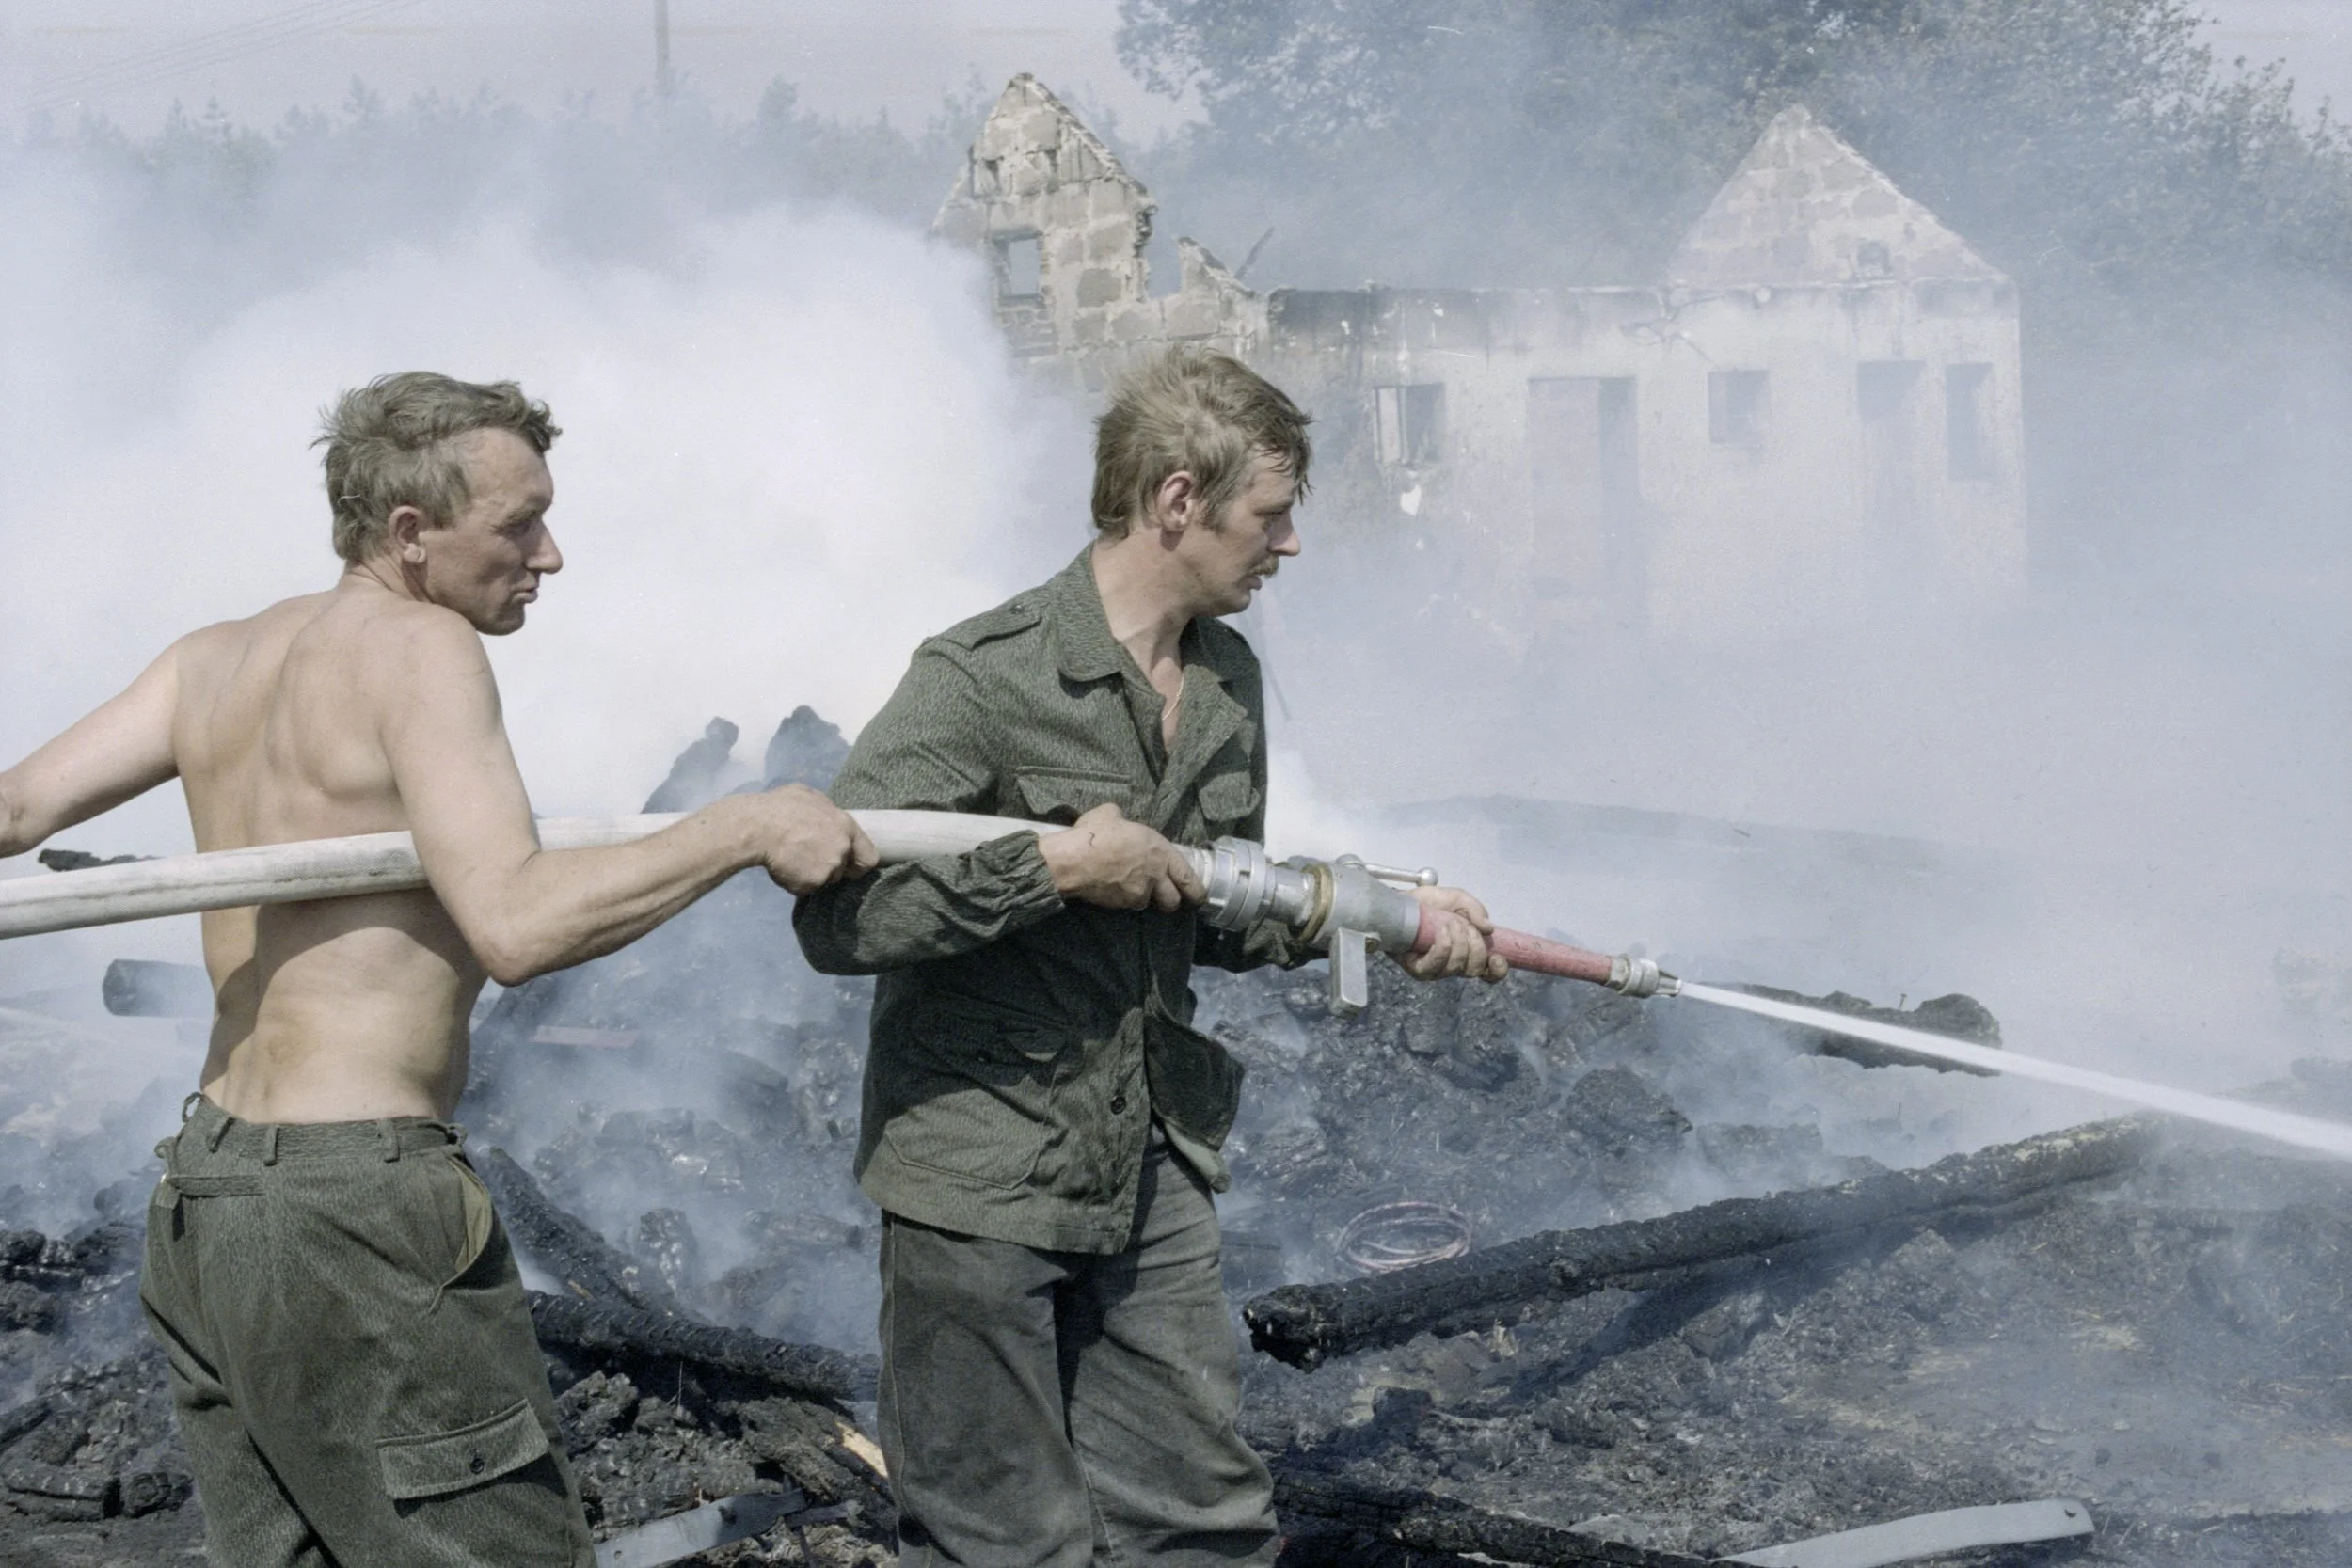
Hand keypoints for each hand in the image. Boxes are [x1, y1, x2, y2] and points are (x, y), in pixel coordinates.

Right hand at [744, 785, 877, 893]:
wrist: (759, 828)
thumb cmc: (780, 807)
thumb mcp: (809, 797)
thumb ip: (825, 811)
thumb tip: (825, 815)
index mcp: (846, 826)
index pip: (869, 856)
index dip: (858, 862)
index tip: (849, 865)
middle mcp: (843, 849)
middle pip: (842, 868)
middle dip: (827, 866)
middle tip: (806, 857)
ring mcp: (829, 868)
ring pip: (823, 878)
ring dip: (811, 874)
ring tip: (791, 859)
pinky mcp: (812, 883)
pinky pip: (805, 887)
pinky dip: (795, 882)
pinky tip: (783, 867)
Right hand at [1037, 803, 1205, 911]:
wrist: (1074, 860)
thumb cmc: (1095, 833)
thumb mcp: (1111, 814)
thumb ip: (1122, 818)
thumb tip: (1118, 818)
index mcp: (1160, 850)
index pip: (1187, 876)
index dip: (1196, 890)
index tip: (1199, 897)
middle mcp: (1155, 874)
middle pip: (1173, 900)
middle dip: (1171, 901)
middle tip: (1167, 900)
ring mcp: (1138, 891)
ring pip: (1147, 903)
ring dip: (1142, 898)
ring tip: (1131, 890)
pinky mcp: (1122, 904)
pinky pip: (1127, 905)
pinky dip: (1123, 900)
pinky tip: (1113, 891)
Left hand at [1393, 885, 1507, 982]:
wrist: (1402, 902)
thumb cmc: (1430, 904)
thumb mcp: (1458, 899)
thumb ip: (1476, 910)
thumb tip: (1488, 928)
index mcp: (1468, 952)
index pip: (1488, 973)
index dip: (1497, 970)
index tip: (1497, 956)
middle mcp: (1454, 965)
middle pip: (1474, 970)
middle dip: (1476, 946)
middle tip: (1465, 925)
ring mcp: (1436, 970)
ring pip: (1457, 967)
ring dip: (1459, 943)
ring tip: (1449, 923)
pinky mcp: (1419, 970)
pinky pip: (1436, 966)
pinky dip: (1444, 947)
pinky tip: (1441, 931)